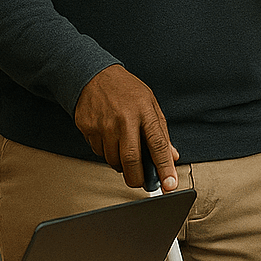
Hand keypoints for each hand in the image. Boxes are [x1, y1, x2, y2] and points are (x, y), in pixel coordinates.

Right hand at [74, 64, 178, 190]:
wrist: (93, 75)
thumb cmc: (125, 89)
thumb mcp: (150, 103)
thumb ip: (161, 131)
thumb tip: (172, 155)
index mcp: (144, 111)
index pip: (158, 145)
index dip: (164, 167)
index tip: (170, 185)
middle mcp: (124, 119)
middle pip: (131, 160)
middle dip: (138, 178)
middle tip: (142, 182)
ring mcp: (104, 125)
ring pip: (113, 160)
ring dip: (121, 164)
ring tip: (124, 149)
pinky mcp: (88, 128)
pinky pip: (99, 152)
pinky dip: (107, 153)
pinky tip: (109, 138)